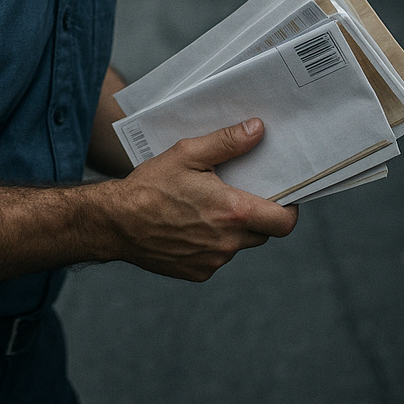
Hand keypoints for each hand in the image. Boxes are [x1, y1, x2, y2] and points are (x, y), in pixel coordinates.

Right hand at [106, 118, 298, 281]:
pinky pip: (217, 257)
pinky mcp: (197, 273)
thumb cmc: (150, 185)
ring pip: (239, 245)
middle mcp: (228, 243)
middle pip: (263, 232)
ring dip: (231, 229)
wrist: (114, 223)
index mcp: (232, 212)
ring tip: (204, 208)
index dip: (289, 209)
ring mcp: (213, 261)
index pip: (285, 222)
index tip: (282, 196)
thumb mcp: (188, 153)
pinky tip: (188, 226)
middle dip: (256, 214)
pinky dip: (211, 243)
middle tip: (235, 194)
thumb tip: (258, 129)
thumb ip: (228, 142)